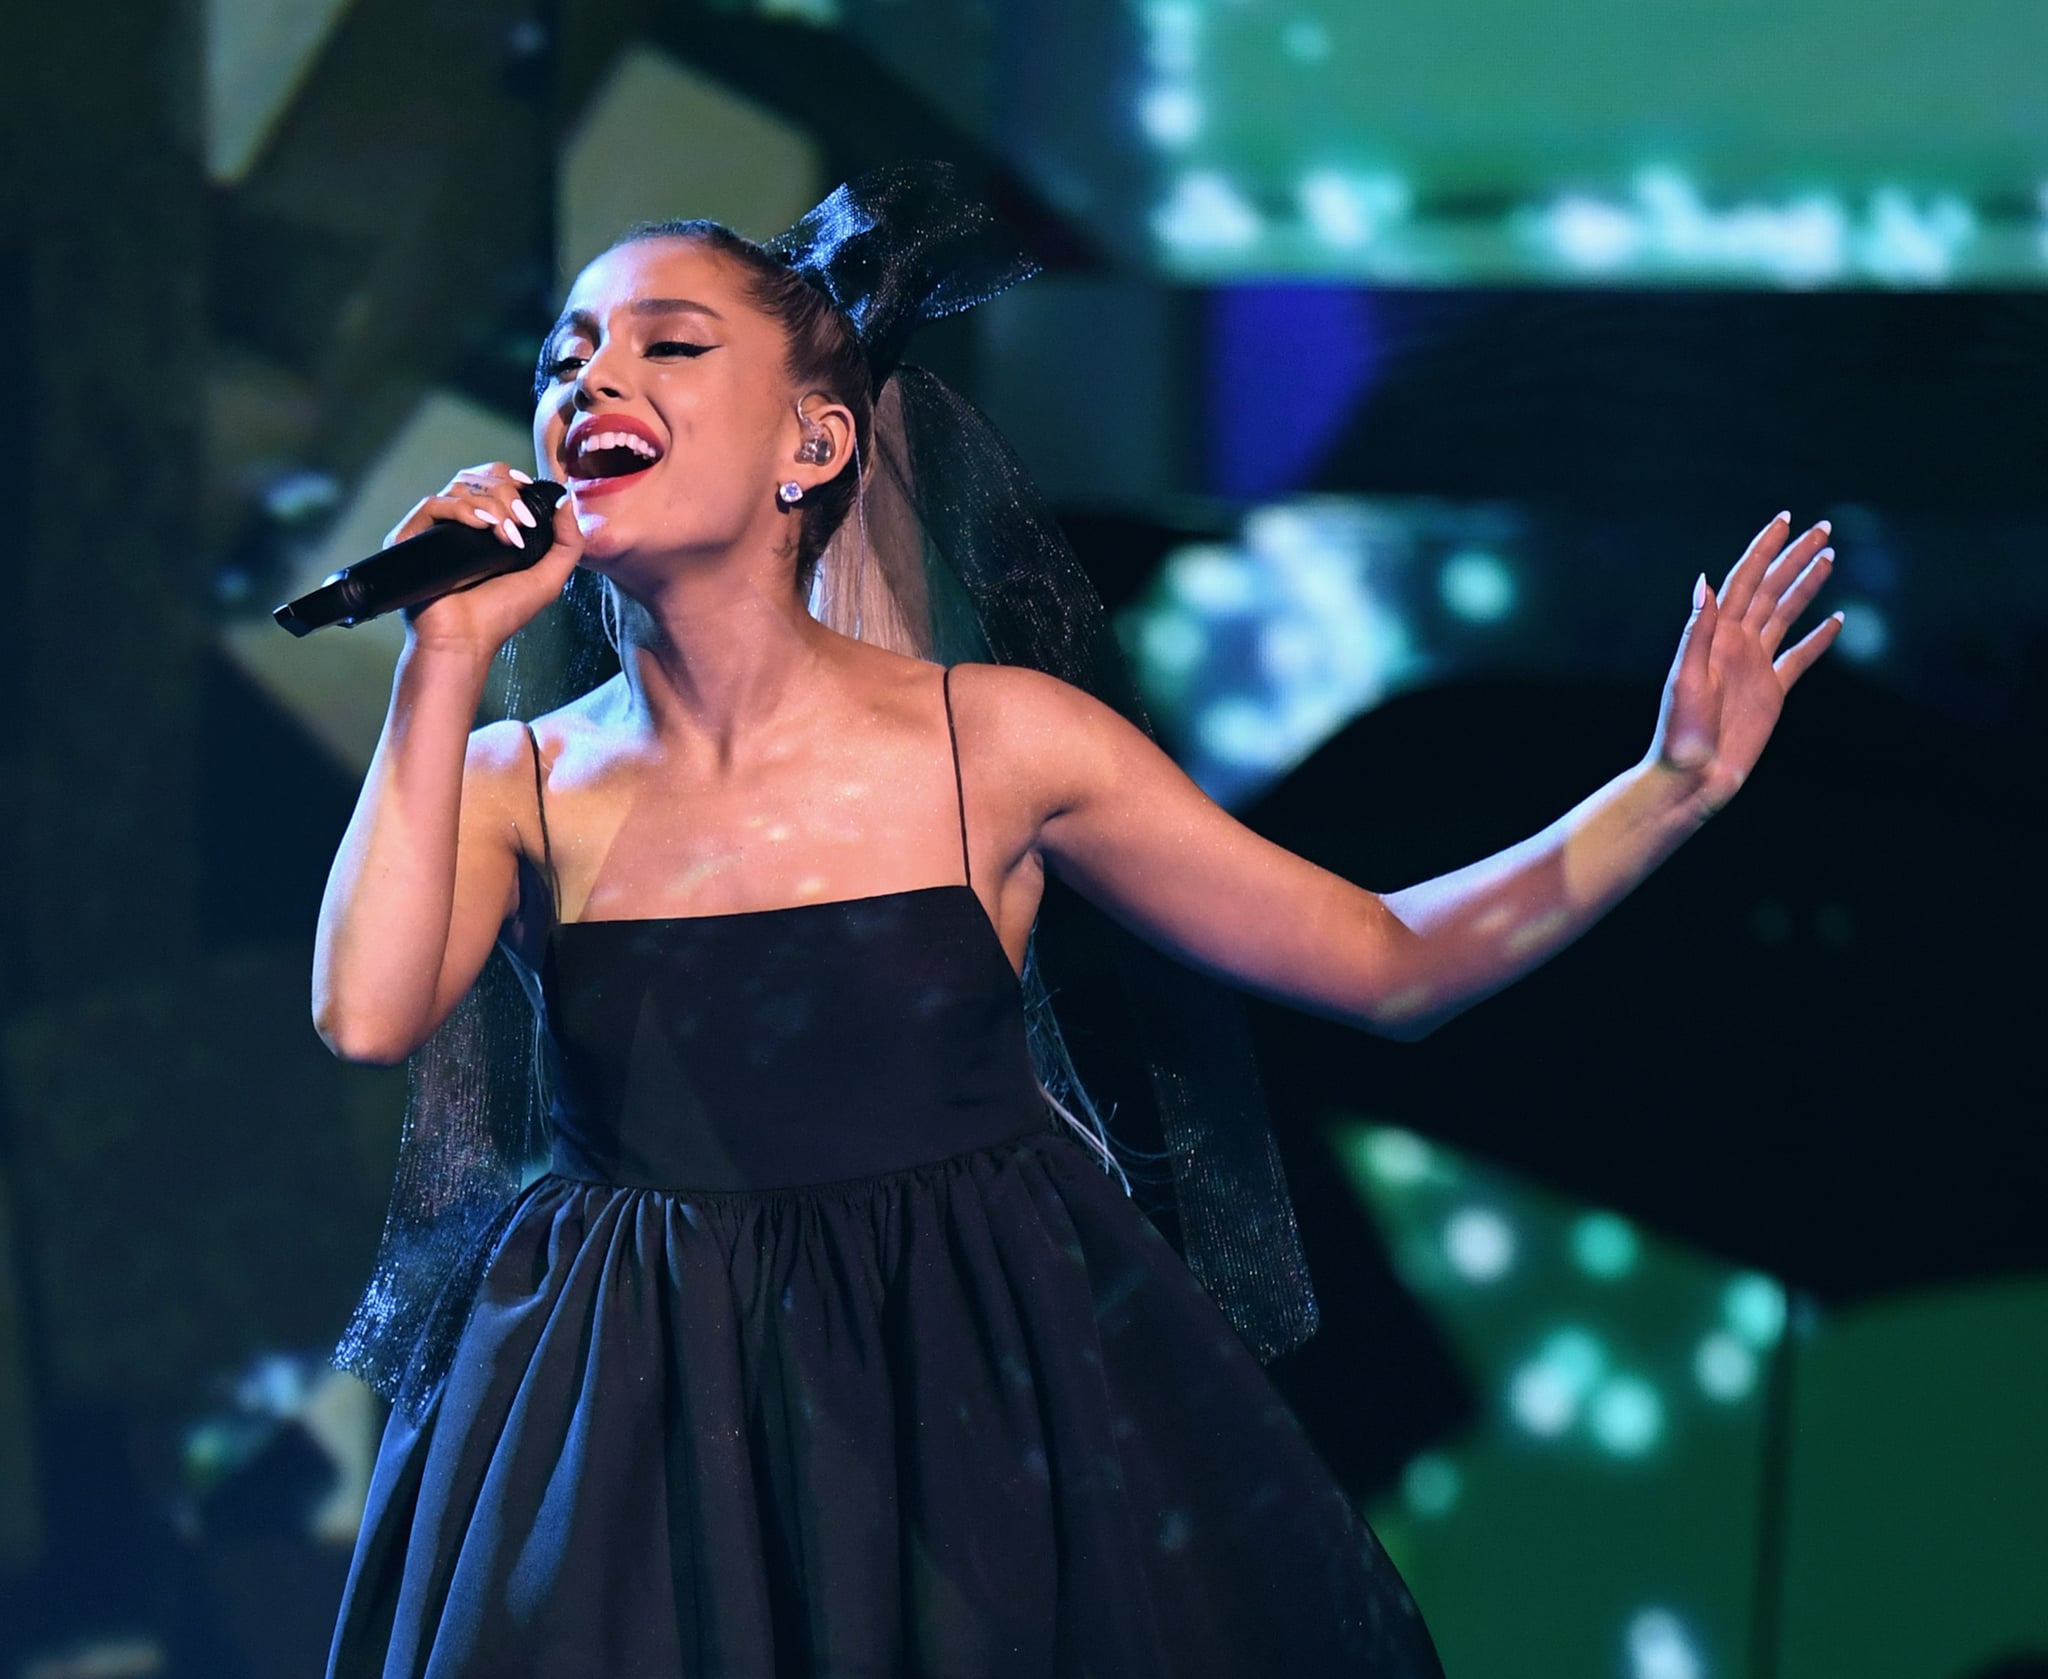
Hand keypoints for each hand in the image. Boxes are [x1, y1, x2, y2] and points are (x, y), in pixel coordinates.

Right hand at [386, 462, 582, 657]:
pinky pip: (433, 504)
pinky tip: (483, 525)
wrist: (465, 640)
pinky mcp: (409, 537)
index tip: (530, 490)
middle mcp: (458, 523)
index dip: (511, 478)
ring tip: (506, 533)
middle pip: (477, 476)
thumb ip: (568, 543)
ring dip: (491, 503)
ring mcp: (433, 528)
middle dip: (506, 492)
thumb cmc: (500, 615)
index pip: (493, 479)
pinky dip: (462, 509)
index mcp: (485, 526)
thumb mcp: (548, 579)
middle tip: (522, 522)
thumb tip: (567, 500)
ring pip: (458, 486)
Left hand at [1646, 511, 1842, 815]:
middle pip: (1770, 589)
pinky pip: (1800, 658)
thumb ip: (1698, 632)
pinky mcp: (1772, 692)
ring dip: (1806, 586)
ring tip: (1829, 558)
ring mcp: (1756, 666)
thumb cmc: (1681, 732)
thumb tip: (1706, 582)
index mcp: (1717, 636)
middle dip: (1794, 557)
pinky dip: (1819, 639)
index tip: (1785, 520)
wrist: (1692, 776)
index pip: (1744, 581)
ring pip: (1786, 615)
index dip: (1764, 549)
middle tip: (1822, 528)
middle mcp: (1737, 644)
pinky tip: (1836, 620)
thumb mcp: (1686, 678)